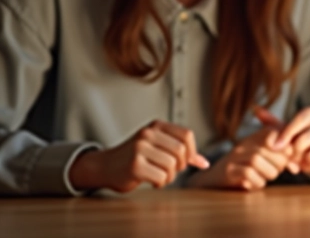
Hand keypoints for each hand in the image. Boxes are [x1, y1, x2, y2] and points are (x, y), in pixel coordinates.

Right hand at [68, 120, 209, 192]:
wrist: (104, 166)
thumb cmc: (136, 158)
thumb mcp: (158, 147)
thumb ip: (182, 153)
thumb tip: (205, 163)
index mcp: (156, 126)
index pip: (187, 135)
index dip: (191, 151)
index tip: (185, 162)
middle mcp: (148, 133)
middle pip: (181, 151)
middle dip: (180, 166)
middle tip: (171, 172)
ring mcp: (140, 148)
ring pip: (171, 166)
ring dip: (170, 177)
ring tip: (161, 177)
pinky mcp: (134, 165)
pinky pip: (161, 177)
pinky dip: (161, 183)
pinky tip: (152, 181)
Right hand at [186, 124, 290, 190]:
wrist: (214, 180)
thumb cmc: (244, 170)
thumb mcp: (263, 160)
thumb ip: (280, 159)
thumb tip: (297, 167)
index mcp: (254, 138)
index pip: (273, 131)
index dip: (285, 144)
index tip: (289, 157)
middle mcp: (244, 143)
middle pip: (269, 148)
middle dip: (280, 163)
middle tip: (278, 171)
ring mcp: (235, 156)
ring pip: (257, 159)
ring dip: (269, 173)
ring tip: (267, 178)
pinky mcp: (228, 170)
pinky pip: (247, 173)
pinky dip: (257, 182)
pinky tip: (256, 184)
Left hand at [272, 106, 309, 178]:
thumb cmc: (306, 144)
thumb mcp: (289, 134)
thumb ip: (273, 124)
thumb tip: (255, 109)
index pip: (298, 119)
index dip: (286, 134)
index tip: (276, 147)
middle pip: (302, 135)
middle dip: (291, 150)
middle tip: (289, 157)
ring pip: (307, 146)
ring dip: (298, 157)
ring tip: (299, 160)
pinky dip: (308, 162)